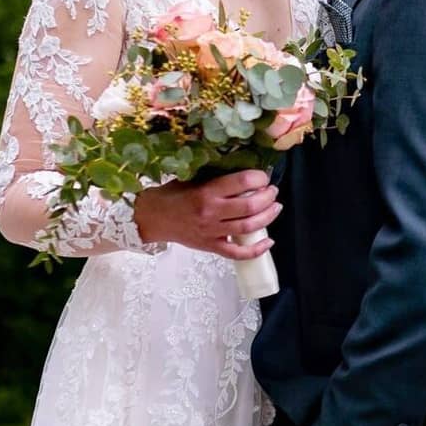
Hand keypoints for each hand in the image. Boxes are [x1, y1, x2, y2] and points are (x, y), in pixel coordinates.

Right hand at [132, 171, 280, 259]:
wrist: (151, 218)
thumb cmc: (171, 195)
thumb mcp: (191, 179)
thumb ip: (216, 177)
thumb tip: (243, 172)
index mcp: (206, 192)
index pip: (241, 182)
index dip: (259, 178)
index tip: (263, 176)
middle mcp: (211, 212)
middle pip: (250, 206)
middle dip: (268, 197)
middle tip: (272, 192)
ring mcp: (212, 232)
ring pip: (248, 227)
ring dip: (267, 217)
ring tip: (275, 208)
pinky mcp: (211, 246)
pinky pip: (237, 253)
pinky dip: (255, 250)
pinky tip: (268, 242)